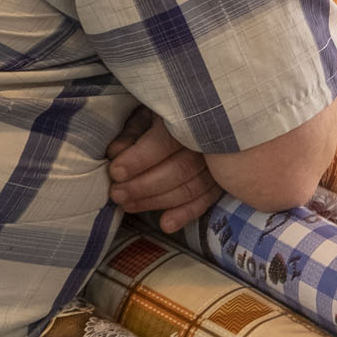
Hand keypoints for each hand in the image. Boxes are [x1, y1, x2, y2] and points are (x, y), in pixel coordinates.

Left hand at [106, 108, 221, 233]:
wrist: (204, 111)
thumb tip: (115, 153)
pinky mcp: (220, 180)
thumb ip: (132, 133)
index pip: (163, 143)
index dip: (138, 160)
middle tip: (117, 194)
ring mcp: (219, 163)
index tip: (116, 172)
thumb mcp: (147, 113)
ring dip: (156, 201)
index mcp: (188, 117)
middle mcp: (208, 140)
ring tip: (128, 206)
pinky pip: (205, 200)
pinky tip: (166, 224)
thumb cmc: (167, 112)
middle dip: (143, 186)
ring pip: (190, 188)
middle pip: (178, 170)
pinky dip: (186, 214)